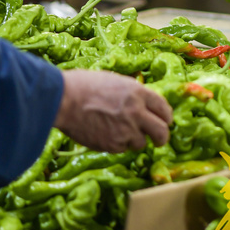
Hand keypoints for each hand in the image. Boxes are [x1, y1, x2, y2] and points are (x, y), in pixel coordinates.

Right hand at [54, 69, 172, 151]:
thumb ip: (132, 94)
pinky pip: (122, 148)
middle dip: (162, 138)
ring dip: (134, 140)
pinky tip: (105, 134)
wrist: (63, 99)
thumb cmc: (84, 85)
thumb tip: (142, 105)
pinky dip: (118, 145)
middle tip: (159, 140)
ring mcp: (125, 130)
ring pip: (141, 143)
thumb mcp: (115, 81)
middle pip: (162, 131)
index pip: (164, 108)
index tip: (165, 121)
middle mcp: (136, 112)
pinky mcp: (112, 144)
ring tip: (119, 132)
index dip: (166, 117)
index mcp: (138, 93)